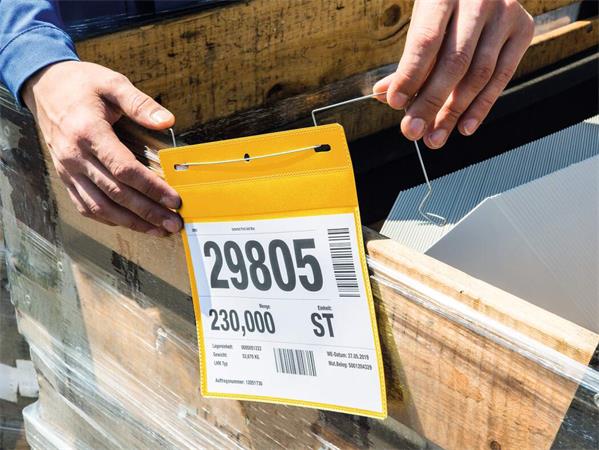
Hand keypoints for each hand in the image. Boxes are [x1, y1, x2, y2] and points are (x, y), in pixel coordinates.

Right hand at [22, 61, 181, 235]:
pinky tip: (130, 223)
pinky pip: (85, 206)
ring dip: (131, 222)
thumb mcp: (112, 83)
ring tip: (157, 229)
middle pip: (116, 193)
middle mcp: (75, 156)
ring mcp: (67, 170)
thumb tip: (167, 121)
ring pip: (100, 207)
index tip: (174, 199)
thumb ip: (140, 103)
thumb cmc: (82, 85)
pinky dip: (109, 219)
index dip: (151, 188)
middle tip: (173, 223)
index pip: (124, 169)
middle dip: (148, 212)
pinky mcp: (65, 177)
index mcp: (89, 132)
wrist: (44, 86)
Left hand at [374, 0, 533, 148]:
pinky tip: (464, 126)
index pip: (425, 41)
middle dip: (431, 103)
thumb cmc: (447, 3)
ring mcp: (505, 13)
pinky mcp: (523, 29)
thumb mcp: (423, 21)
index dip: (410, 75)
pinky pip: (502, 77)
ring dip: (455, 112)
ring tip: (435, 135)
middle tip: (413, 130)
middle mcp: (478, 0)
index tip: (396, 104)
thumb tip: (384, 94)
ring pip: (479, 74)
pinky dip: (482, 106)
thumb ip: (409, 59)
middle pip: (454, 62)